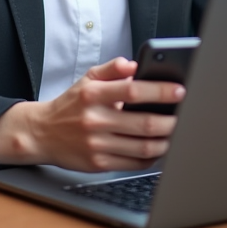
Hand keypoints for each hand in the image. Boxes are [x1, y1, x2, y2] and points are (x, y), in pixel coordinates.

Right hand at [0, 57, 184, 170]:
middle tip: (183, 116)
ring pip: (142, 146)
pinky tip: (157, 148)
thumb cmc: (70, 105)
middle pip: (143, 123)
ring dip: (165, 141)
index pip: (133, 91)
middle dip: (170, 120)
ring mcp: (96, 144)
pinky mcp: (98, 163)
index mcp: (93, 95)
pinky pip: (133, 163)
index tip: (179, 90)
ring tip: (175, 133)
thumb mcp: (87, 79)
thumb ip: (112, 69)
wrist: (42, 133)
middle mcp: (94, 120)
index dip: (160, 91)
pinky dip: (150, 157)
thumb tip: (133, 64)